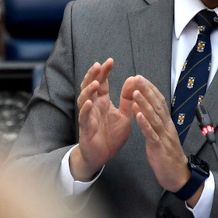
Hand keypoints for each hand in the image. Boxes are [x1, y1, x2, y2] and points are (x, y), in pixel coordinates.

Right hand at [71, 59, 132, 180]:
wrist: (102, 156)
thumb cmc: (111, 136)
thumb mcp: (125, 116)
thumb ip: (128, 100)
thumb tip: (133, 80)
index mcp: (102, 102)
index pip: (101, 83)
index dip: (104, 72)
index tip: (110, 61)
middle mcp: (93, 106)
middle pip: (89, 87)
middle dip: (93, 76)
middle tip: (99, 65)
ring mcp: (88, 116)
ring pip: (84, 100)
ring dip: (89, 91)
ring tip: (96, 83)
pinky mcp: (85, 128)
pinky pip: (84, 117)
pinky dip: (86, 110)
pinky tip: (89, 103)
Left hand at [128, 76, 192, 193]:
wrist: (178, 176)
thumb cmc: (168, 156)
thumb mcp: (162, 136)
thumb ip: (155, 123)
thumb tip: (146, 109)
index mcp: (167, 124)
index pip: (160, 102)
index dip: (151, 90)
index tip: (141, 78)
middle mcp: (167, 127)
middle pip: (157, 106)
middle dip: (147, 91)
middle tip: (137, 78)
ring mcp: (163, 137)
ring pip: (154, 117)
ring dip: (144, 104)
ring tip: (135, 92)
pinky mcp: (159, 148)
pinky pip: (151, 134)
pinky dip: (144, 123)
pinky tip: (138, 115)